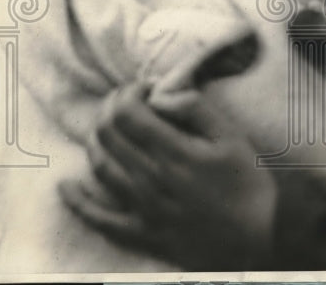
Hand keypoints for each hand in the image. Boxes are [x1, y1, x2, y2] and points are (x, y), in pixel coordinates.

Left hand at [59, 83, 276, 269]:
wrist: (259, 237)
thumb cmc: (249, 183)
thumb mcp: (233, 137)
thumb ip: (196, 110)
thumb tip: (163, 94)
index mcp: (175, 153)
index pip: (128, 113)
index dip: (128, 92)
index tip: (145, 87)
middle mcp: (152, 179)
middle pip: (108, 135)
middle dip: (111, 108)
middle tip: (128, 101)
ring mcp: (143, 208)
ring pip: (100, 166)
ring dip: (97, 138)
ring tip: (110, 125)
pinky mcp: (142, 232)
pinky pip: (100, 217)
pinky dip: (78, 201)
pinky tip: (66, 186)